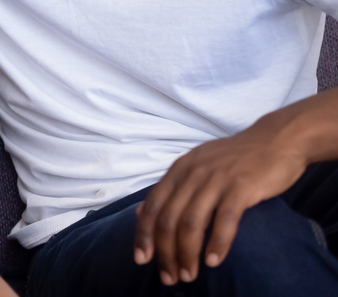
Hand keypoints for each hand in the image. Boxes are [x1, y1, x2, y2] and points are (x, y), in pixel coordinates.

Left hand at [133, 128, 306, 285]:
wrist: (275, 140)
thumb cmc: (235, 159)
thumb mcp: (196, 167)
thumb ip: (172, 188)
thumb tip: (143, 212)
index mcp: (178, 170)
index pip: (152, 206)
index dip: (144, 235)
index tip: (141, 259)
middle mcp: (192, 174)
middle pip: (169, 219)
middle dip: (165, 252)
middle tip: (170, 277)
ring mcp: (216, 179)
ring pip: (191, 222)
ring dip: (187, 253)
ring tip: (189, 274)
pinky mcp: (241, 186)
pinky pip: (224, 219)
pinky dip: (217, 242)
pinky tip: (214, 261)